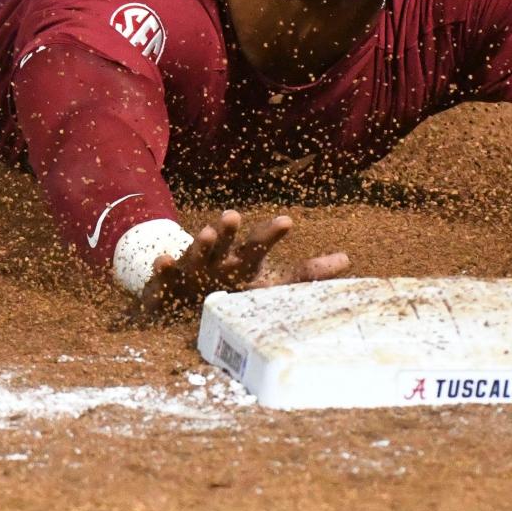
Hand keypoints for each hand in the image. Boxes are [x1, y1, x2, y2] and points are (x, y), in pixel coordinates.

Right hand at [137, 209, 349, 316]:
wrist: (182, 295)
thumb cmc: (233, 288)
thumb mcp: (269, 285)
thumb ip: (305, 274)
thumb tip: (347, 259)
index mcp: (245, 262)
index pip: (261, 246)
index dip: (271, 234)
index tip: (287, 220)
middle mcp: (221, 260)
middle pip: (228, 245)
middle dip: (231, 231)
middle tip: (234, 215)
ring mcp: (195, 268)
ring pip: (199, 253)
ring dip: (202, 242)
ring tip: (207, 231)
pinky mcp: (170, 281)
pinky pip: (166, 275)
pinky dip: (164, 267)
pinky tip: (163, 260)